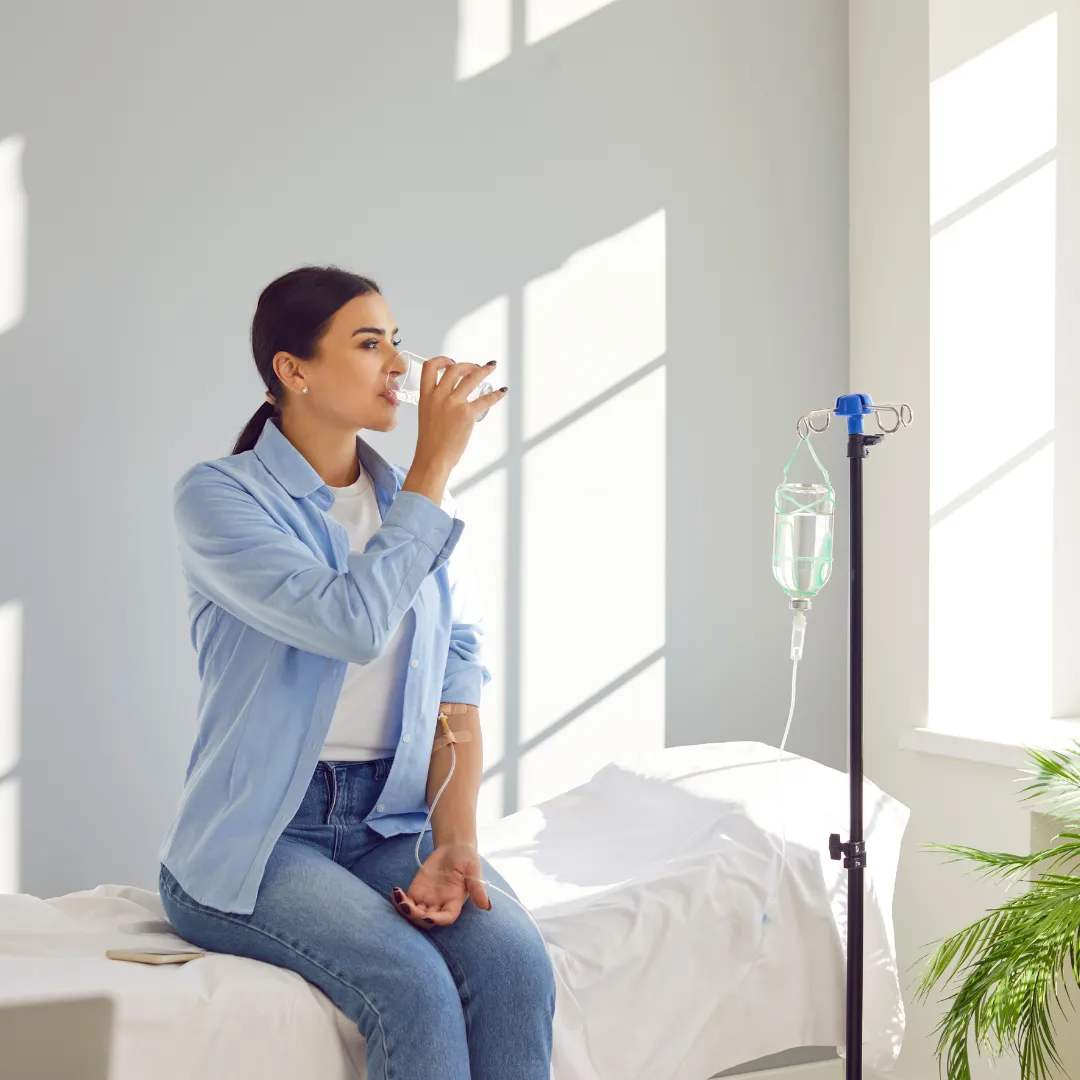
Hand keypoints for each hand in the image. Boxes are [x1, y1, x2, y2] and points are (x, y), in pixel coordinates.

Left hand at [390, 842, 490, 929]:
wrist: (453, 847)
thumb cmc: (466, 857)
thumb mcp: (474, 868)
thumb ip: (477, 887)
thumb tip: (487, 906)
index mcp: (455, 901)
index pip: (446, 918)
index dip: (436, 920)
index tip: (427, 916)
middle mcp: (440, 904)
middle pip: (426, 919)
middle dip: (416, 916)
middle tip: (407, 905)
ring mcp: (427, 899)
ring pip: (414, 914)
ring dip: (404, 910)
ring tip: (399, 896)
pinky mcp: (416, 892)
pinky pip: (405, 902)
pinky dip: (399, 901)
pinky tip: (396, 891)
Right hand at [413, 357, 506, 472]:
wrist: (432, 458)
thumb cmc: (430, 442)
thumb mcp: (427, 416)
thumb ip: (436, 404)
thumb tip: (450, 400)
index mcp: (426, 396)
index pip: (429, 367)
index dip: (441, 360)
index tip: (450, 361)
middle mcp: (439, 396)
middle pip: (454, 369)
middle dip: (468, 365)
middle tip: (476, 367)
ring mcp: (453, 404)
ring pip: (471, 378)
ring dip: (484, 370)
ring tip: (491, 367)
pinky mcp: (467, 414)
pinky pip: (485, 400)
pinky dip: (495, 395)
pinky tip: (501, 392)